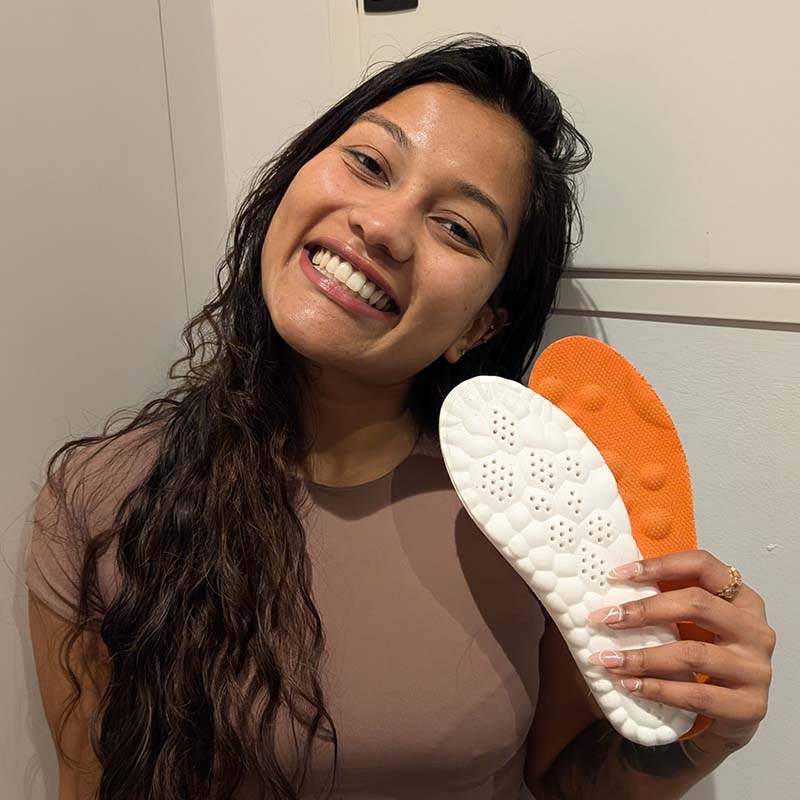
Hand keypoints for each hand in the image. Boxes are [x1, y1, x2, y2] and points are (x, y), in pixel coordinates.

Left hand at [585, 550, 775, 752]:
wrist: (730, 714)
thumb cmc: (705, 656)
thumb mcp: (692, 622)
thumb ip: (666, 600)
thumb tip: (612, 582)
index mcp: (741, 598)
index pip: (702, 565)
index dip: (660, 565)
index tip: (617, 574)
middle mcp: (754, 629)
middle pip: (697, 604)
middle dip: (644, 610)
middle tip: (605, 619)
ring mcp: (756, 668)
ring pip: (693, 654)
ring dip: (643, 657)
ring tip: (608, 660)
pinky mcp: (749, 706)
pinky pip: (696, 695)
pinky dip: (657, 690)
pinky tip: (630, 685)